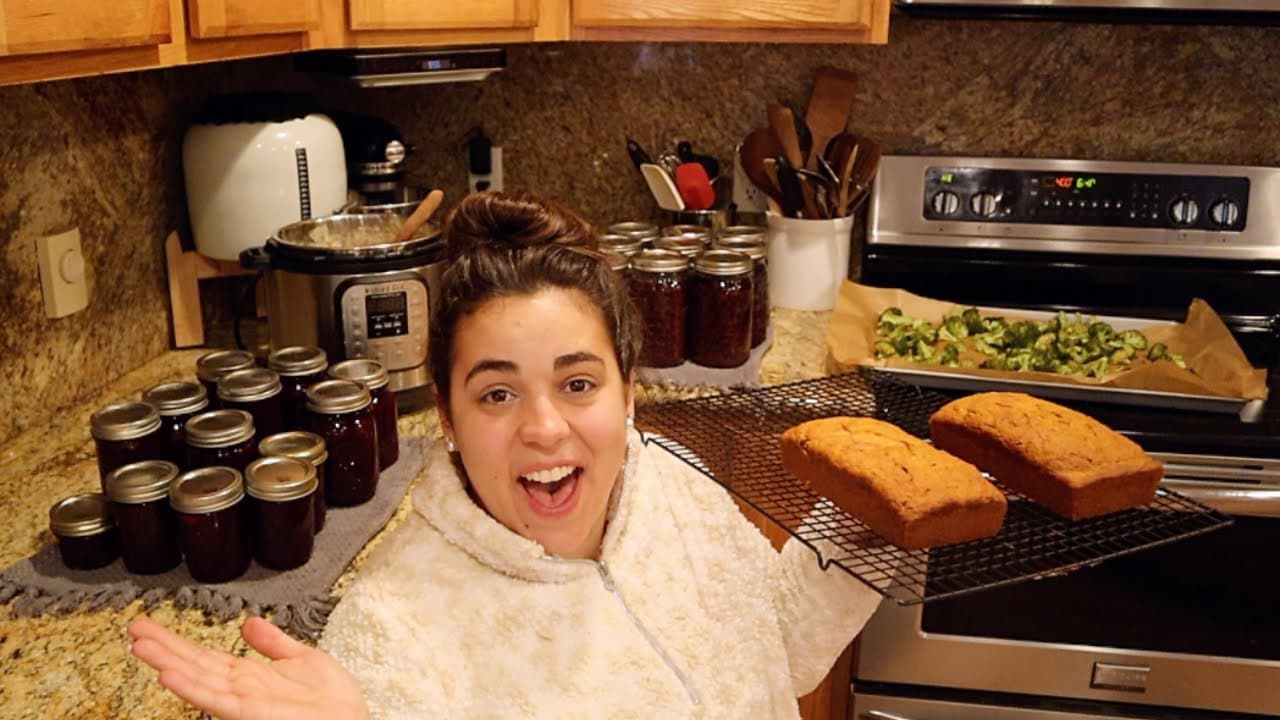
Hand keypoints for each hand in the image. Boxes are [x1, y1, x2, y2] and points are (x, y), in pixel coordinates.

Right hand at [128, 615, 369, 719]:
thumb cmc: (333, 701)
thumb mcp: (303, 659)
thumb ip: (273, 644)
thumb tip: (248, 622)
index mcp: (249, 676)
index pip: (205, 656)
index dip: (177, 642)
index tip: (149, 627)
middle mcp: (239, 690)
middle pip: (194, 665)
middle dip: (163, 648)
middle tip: (132, 629)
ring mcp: (242, 703)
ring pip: (198, 679)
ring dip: (168, 662)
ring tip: (139, 646)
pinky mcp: (249, 713)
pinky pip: (216, 700)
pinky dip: (192, 687)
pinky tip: (169, 675)